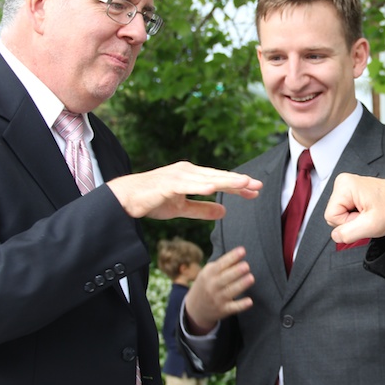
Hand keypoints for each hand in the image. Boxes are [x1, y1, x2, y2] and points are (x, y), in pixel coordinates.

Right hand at [107, 161, 260, 219]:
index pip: (220, 180)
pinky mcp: (167, 183)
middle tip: (258, 184)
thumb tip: (224, 212)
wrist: (126, 197)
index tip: (255, 190)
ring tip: (243, 183)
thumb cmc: (152, 200)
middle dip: (238, 181)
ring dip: (226, 180)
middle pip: (218, 176)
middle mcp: (187, 172)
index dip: (237, 186)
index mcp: (192, 176)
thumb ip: (202, 210)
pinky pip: (187, 184)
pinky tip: (213, 187)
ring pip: (207, 178)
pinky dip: (200, 185)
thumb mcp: (181, 209)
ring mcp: (177, 175)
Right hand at [182, 247, 254, 333]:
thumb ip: (222, 264)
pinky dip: (241, 305)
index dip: (232, 257)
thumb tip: (240, 254)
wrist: (195, 308)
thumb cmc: (206, 285)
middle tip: (246, 266)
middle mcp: (212, 286)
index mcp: (209, 274)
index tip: (242, 250)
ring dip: (241, 285)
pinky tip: (250, 301)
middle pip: (225, 278)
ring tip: (251, 278)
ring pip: (230, 291)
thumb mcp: (208, 273)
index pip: (221, 264)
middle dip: (236, 272)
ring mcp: (217, 299)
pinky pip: (233, 308)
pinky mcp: (223, 310)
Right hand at [324, 173, 384, 242]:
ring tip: (369, 214)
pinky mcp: (352, 192)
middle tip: (367, 217)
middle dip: (351, 221)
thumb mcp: (371, 226)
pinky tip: (368, 212)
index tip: (363, 218)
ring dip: (355, 219)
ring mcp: (348, 187)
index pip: (331, 216)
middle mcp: (344, 182)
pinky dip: (357, 215)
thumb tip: (335, 236)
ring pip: (340, 214)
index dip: (347, 223)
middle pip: (334, 214)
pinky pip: (346, 211)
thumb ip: (348, 233)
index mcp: (345, 185)